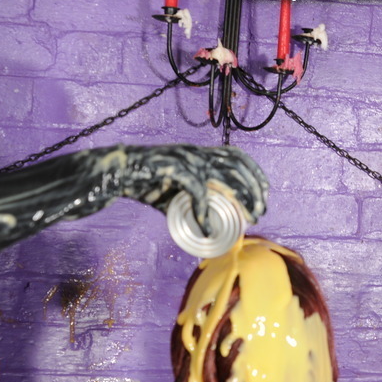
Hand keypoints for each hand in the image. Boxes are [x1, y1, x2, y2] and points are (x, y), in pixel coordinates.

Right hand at [120, 145, 268, 234]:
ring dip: (239, 199)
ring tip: (246, 220)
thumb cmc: (147, 183)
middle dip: (254, 190)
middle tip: (260, 213)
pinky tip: (208, 228)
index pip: (237, 156)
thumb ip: (194, 204)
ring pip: (223, 177)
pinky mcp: (173, 169)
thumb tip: (210, 228)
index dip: (255, 173)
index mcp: (200, 153)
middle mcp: (197, 152)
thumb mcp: (176, 194)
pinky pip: (197, 191)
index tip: (264, 194)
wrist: (117, 174)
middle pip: (237, 167)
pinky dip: (204, 211)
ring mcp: (186, 159)